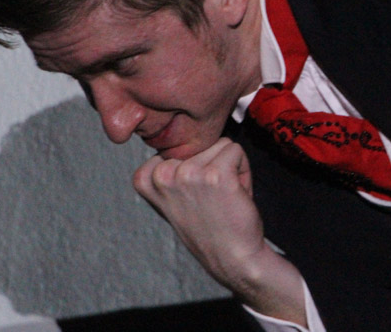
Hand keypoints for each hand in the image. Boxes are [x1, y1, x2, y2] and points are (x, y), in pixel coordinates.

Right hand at [133, 137, 305, 323]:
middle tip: (212, 198)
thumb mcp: (173, 196)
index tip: (193, 194)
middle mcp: (164, 174)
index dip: (193, 165)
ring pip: (220, 144)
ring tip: (223, 197)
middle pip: (200, 142)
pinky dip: (244, 171)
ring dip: (229, 168)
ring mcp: (189, 174)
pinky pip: (237, 150)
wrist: (232, 258)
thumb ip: (171, 169)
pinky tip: (235, 195)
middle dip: (213, 165)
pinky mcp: (217, 175)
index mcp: (146, 178)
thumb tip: (179, 131)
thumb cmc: (209, 226)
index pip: (176, 145)